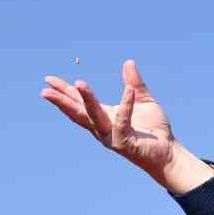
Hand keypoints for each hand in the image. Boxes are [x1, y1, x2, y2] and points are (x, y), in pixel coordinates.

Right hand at [42, 58, 213, 194]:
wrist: (168, 152)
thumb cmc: (154, 129)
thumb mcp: (144, 100)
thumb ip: (135, 83)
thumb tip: (128, 62)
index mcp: (104, 117)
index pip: (79, 103)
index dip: (65, 92)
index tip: (48, 80)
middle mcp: (103, 128)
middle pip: (78, 113)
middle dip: (62, 101)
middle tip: (45, 90)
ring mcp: (112, 136)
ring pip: (95, 117)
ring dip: (86, 100)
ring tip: (78, 83)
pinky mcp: (125, 142)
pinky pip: (123, 122)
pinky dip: (126, 106)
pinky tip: (129, 91)